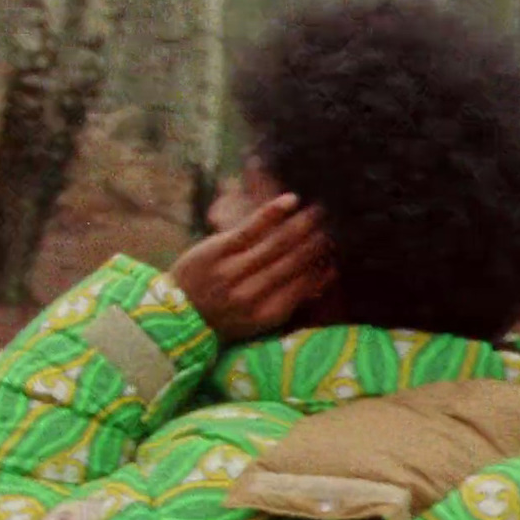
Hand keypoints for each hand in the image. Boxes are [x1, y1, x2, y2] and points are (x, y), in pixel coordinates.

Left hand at [168, 193, 333, 342]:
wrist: (179, 314)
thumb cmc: (226, 314)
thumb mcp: (260, 319)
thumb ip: (292, 298)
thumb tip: (328, 275)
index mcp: (267, 314)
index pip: (304, 284)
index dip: (324, 264)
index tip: (340, 247)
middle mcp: (252, 295)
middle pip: (294, 261)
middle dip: (318, 241)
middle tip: (336, 222)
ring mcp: (233, 272)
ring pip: (276, 244)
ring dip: (302, 224)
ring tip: (320, 210)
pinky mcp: (217, 252)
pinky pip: (250, 229)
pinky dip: (273, 213)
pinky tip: (291, 200)